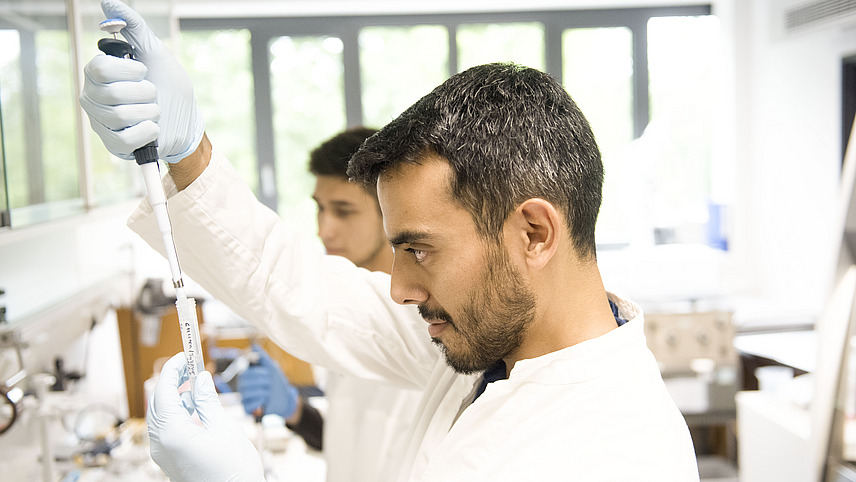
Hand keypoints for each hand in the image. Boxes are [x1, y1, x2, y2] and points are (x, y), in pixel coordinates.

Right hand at [79, 0, 202, 162]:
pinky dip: (148, 133)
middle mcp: (92, 97)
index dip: (129, 71)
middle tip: (152, 94)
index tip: (144, 71)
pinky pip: (127, 139)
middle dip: (145, 93)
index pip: (101, 68)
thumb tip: (109, 4)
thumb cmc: (168, 85)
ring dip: (150, 112)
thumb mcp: (155, 51)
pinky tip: (152, 128)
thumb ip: (134, 27)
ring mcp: (101, 123)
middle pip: (113, 94)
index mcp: (97, 73)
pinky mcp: (114, 144)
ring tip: (154, 111)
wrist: (186, 119)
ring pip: (121, 117)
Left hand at [147, 353, 263, 481]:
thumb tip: (201, 379)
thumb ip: (208, 401)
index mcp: (173, 434)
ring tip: (198, 387)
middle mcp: (161, 444)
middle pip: (157, 402)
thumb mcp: (224, 427)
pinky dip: (178, 413)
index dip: (172, 369)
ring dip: (176, 397)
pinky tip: (196, 407)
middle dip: (172, 381)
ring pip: (161, 415)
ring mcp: (163, 453)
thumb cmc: (234, 469)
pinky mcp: (169, 458)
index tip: (185, 355)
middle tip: (191, 366)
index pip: (162, 391)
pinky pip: (166, 428)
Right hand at [237, 344, 298, 418]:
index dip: (259, 372)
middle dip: (263, 381)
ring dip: (264, 392)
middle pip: (246, 380)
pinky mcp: (246, 409)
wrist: (286, 399)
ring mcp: (244, 398)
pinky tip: (264, 403)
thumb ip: (263, 358)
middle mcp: (242, 386)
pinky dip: (260, 402)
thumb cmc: (277, 383)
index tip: (267, 374)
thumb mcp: (272, 368)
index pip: (245, 371)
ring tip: (268, 393)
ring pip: (249, 392)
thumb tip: (254, 346)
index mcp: (247, 375)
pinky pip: (249, 404)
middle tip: (269, 384)